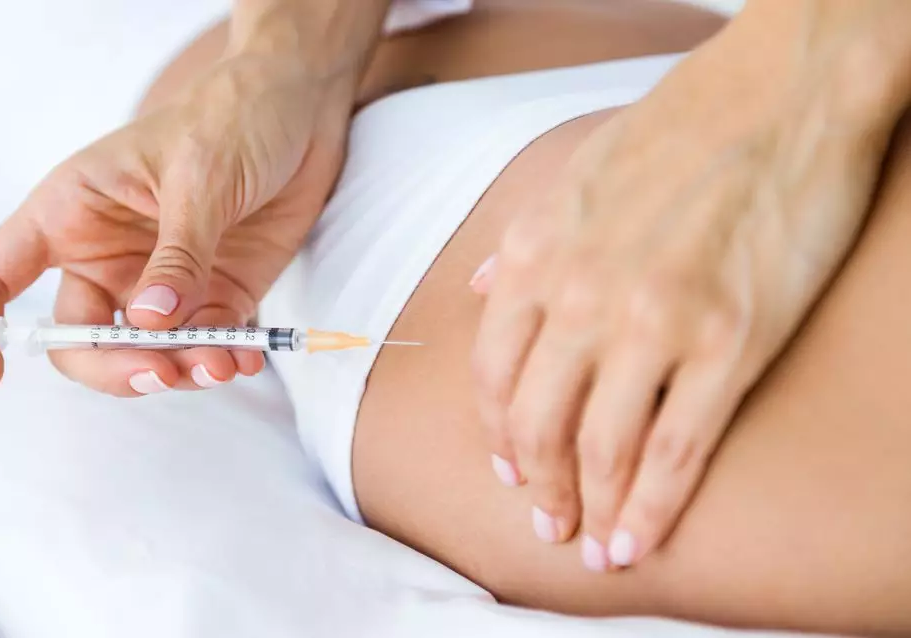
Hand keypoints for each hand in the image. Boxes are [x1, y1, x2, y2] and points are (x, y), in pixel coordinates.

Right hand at [0, 52, 353, 394]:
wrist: (299, 111)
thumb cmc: (232, 119)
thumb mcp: (199, 178)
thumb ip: (177, 255)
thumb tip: (149, 323)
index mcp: (72, 213)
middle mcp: (108, 256)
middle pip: (80, 340)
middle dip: (116, 367)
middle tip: (163, 372)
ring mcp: (163, 282)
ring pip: (149, 353)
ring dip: (181, 371)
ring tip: (223, 364)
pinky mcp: (217, 293)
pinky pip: (209, 343)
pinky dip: (224, 359)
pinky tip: (245, 358)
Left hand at [470, 14, 910, 569]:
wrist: (775, 94)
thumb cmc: (673, 131)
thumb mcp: (567, 178)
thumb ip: (517, 247)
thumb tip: (481, 294)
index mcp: (534, 258)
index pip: (491, 377)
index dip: (498, 439)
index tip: (510, 472)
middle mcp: (580, 297)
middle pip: (537, 426)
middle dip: (540, 489)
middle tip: (548, 525)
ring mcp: (652, 323)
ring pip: (602, 450)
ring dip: (593, 512)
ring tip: (597, 547)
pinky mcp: (728, 342)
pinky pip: (676, 450)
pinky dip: (652, 509)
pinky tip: (640, 539)